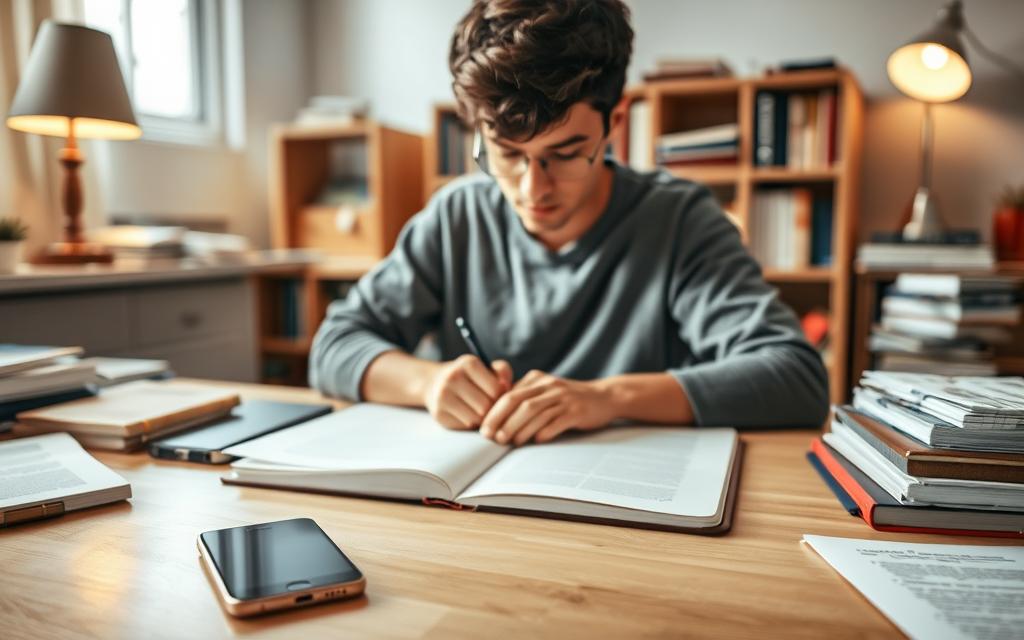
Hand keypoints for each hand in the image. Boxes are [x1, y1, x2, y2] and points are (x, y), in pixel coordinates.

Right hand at [424, 355, 512, 429]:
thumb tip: (507, 386)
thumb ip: (503, 371)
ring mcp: (442, 396)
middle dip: (491, 409)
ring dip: (482, 418)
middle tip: (489, 406)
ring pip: (476, 418)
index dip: (501, 396)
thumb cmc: (470, 378)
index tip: (497, 395)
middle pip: (486, 405)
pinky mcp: (438, 413)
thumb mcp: (487, 368)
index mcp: (468, 363)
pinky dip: (470, 423)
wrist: (435, 384)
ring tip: (479, 410)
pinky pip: (465, 426)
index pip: (496, 389)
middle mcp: (452, 377)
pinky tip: (467, 414)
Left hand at [480, 370, 615, 444]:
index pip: (509, 394)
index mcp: (537, 380)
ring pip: (536, 412)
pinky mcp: (577, 411)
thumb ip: (524, 398)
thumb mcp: (545, 392)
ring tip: (509, 442)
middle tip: (492, 438)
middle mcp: (549, 386)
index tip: (483, 429)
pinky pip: (557, 421)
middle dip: (502, 421)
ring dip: (519, 429)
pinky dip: (544, 432)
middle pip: (519, 402)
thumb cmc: (567, 400)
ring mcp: (564, 398)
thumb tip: (495, 417)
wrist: (604, 397)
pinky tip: (535, 441)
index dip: (494, 412)